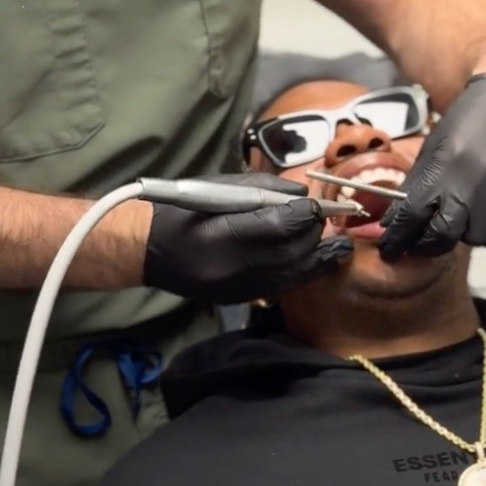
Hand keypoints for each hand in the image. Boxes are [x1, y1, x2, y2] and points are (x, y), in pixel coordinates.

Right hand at [143, 173, 352, 303]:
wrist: (147, 248)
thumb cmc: (183, 209)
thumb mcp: (219, 187)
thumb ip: (263, 189)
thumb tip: (301, 195)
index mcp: (223, 232)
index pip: (278, 226)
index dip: (305, 216)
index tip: (318, 206)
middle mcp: (231, 265)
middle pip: (289, 253)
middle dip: (313, 236)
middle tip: (326, 221)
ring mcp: (234, 287)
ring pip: (289, 275)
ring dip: (315, 259)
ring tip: (338, 248)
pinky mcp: (236, 298)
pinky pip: (278, 287)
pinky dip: (299, 273)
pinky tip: (313, 263)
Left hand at [377, 73, 485, 260]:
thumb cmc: (465, 124)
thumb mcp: (433, 150)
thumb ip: (419, 186)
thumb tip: (398, 220)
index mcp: (440, 172)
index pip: (410, 218)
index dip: (396, 238)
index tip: (389, 249)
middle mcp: (467, 190)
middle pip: (440, 237)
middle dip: (426, 245)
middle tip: (420, 243)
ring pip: (471, 239)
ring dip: (461, 233)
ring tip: (462, 213)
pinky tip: (485, 216)